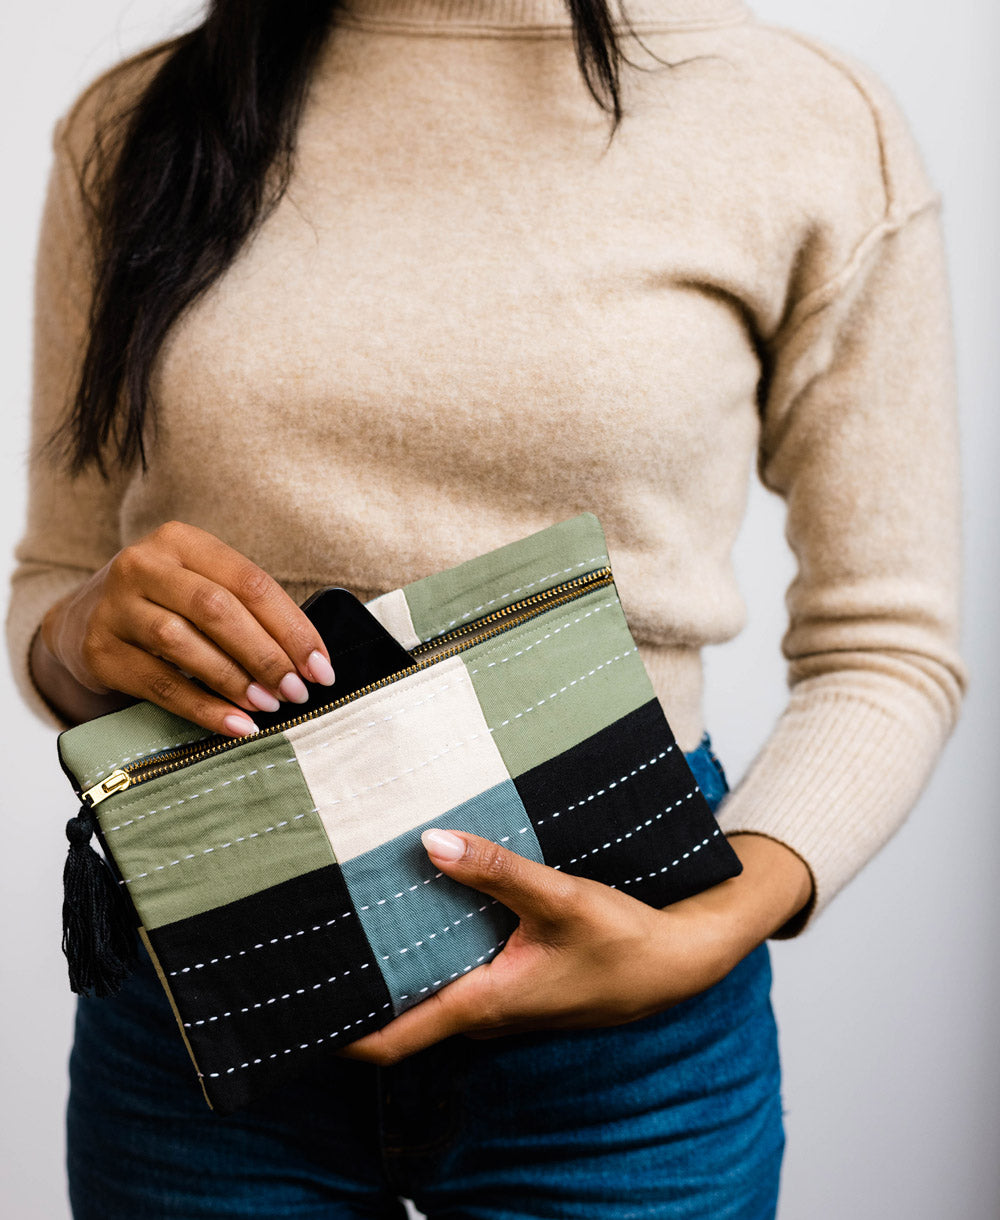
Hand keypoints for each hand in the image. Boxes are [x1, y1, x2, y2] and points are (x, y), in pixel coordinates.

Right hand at [35, 520, 335, 734]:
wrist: (84, 620)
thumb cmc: (168, 605)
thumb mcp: (203, 587)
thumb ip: (249, 611)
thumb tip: (311, 662)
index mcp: (182, 541)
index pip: (250, 582)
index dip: (292, 627)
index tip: (321, 667)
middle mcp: (144, 565)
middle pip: (217, 609)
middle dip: (266, 655)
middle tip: (296, 691)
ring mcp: (116, 606)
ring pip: (183, 643)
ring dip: (234, 680)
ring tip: (268, 706)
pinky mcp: (100, 650)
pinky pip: (158, 684)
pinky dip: (202, 707)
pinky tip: (234, 724)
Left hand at [341, 829, 811, 1066]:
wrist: (676, 962)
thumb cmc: (623, 942)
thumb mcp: (560, 899)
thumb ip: (496, 871)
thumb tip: (429, 844)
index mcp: (483, 1004)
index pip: (391, 1038)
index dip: (340, 1030)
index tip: (295, 1003)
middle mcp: (484, 1011)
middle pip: (401, 1011)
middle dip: (360, 981)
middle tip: (316, 935)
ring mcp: (501, 999)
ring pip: (431, 988)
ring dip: (398, 960)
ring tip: (361, 910)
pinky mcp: (517, 980)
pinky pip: (459, 971)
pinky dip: (434, 946)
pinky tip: (428, 902)